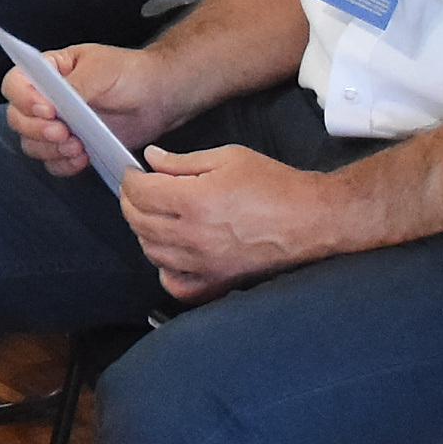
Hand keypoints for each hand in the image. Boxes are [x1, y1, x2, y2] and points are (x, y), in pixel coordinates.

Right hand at [3, 42, 195, 180]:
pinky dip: (63, 164)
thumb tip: (54, 100)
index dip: (24, 99)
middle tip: (63, 133)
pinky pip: (53, 162)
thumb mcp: (101, 70)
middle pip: (18, 118)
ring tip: (77, 146)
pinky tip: (82, 158)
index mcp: (48, 72)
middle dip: (37, 130)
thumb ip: (75, 85)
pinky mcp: (72, 146)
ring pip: (32, 144)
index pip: (16, 84)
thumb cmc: (130, 73)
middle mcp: (46, 99)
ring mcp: (58, 125)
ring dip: (50, 150)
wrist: (158, 96)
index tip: (48, 110)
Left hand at [119, 143, 346, 301]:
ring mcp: (205, 264)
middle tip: (139, 191)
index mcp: (195, 201)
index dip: (130, 180)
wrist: (312, 219)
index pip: (140, 193)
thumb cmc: (275, 185)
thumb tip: (151, 159)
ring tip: (157, 215)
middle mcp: (195, 236)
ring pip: (151, 252)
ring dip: (145, 232)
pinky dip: (166, 269)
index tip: (133, 173)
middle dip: (131, 202)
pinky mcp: (218, 283)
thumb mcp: (228, 158)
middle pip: (138, 222)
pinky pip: (175, 285)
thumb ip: (182, 161)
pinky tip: (173, 252)